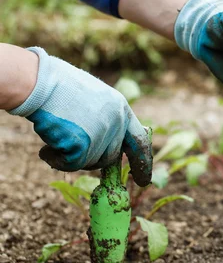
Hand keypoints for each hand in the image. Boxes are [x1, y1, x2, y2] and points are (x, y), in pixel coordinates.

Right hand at [8, 47, 152, 185]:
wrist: (39, 82)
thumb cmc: (59, 87)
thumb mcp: (93, 98)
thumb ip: (105, 119)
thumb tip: (104, 146)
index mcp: (121, 108)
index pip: (138, 141)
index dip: (142, 162)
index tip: (143, 180)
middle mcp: (116, 122)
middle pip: (109, 157)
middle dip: (90, 157)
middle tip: (71, 150)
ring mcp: (101, 134)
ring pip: (90, 162)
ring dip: (72, 156)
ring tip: (56, 136)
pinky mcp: (83, 145)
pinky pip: (71, 165)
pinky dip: (55, 160)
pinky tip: (45, 149)